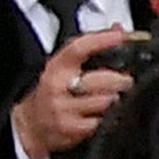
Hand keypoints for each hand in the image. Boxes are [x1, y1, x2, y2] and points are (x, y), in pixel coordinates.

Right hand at [9, 28, 140, 158]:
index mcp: (57, 67)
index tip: (121, 36)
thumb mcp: (64, 68)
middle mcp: (57, 86)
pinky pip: (101, 122)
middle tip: (127, 81)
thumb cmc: (53, 94)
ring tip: (116, 99)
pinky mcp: (70, 128)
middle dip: (121, 80)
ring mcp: (62, 108)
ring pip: (104, 101)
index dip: (102, 40)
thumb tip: (118, 29)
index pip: (78, 48)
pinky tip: (106, 115)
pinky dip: (110, 119)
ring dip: (117, 101)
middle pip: (100, 79)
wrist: (31, 126)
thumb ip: (90, 48)